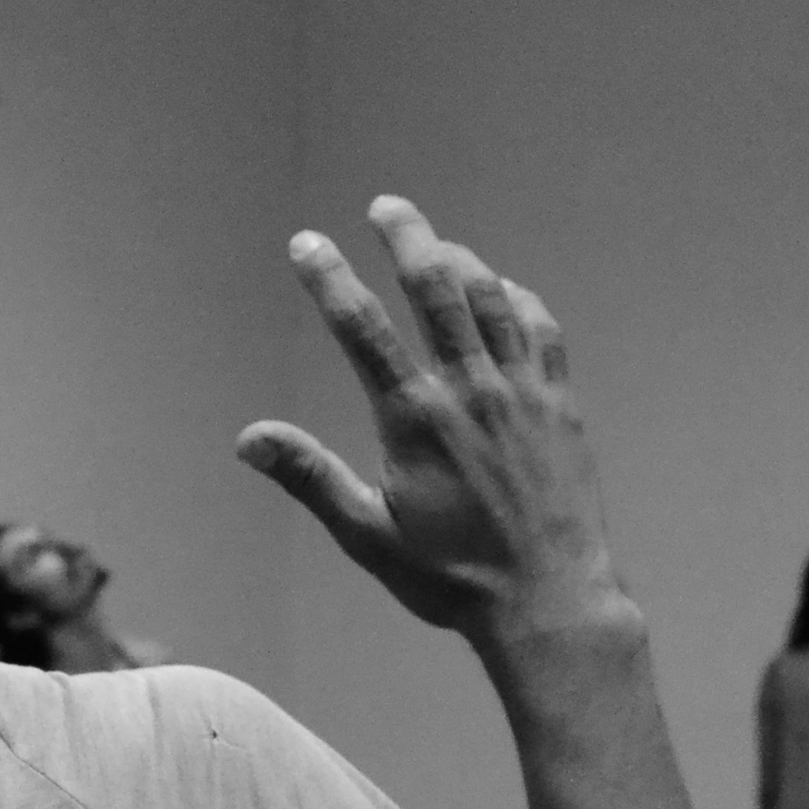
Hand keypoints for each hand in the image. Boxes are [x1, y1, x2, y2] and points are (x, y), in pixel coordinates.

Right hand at [239, 197, 624, 644]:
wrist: (550, 602)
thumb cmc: (453, 578)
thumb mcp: (369, 536)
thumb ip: (311, 477)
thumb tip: (248, 439)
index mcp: (415, 418)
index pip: (362, 327)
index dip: (329, 277)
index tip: (307, 243)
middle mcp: (470, 390)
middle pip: (436, 286)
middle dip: (407, 236)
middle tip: (386, 206)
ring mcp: (521, 391)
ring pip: (490, 298)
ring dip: (461, 259)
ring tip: (436, 244)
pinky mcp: (560, 403)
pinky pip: (540, 329)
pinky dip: (516, 300)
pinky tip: (501, 294)